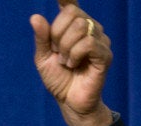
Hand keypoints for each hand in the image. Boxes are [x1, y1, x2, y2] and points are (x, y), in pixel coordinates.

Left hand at [30, 0, 112, 125]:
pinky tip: (74, 65)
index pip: (70, 6)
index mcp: (73, 28)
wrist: (69, 101)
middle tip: (58, 54)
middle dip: (57, 36)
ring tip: (67, 63)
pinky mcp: (105, 54)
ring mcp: (100, 40)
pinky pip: (88, 43)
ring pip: (79, 28)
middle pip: (71, 15)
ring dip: (65, 48)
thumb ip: (41, 38)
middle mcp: (90, 29)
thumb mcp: (43, 58)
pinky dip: (74, 54)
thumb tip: (35, 17)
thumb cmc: (58, 79)